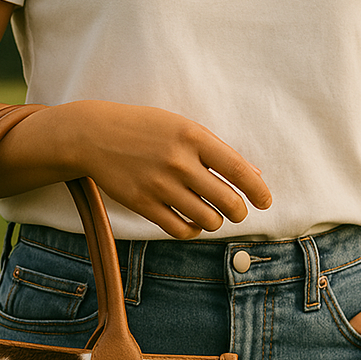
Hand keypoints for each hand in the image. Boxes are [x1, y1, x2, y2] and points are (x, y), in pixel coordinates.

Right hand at [57, 101, 271, 239]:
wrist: (95, 135)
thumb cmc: (144, 129)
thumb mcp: (181, 128)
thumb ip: (216, 152)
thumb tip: (252, 176)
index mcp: (193, 137)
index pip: (238, 170)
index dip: (258, 191)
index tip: (265, 202)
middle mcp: (179, 162)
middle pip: (227, 201)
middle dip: (239, 212)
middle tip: (236, 212)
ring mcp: (160, 185)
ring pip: (207, 220)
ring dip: (215, 222)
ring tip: (211, 215)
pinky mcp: (143, 204)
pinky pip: (180, 230)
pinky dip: (192, 231)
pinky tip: (191, 223)